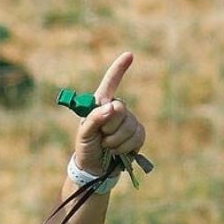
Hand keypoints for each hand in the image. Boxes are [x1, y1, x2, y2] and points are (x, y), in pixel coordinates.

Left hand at [74, 52, 146, 175]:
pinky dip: (127, 146)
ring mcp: (128, 121)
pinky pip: (138, 136)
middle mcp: (116, 109)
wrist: (95, 168)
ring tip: (107, 146)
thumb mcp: (84, 134)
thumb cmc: (86, 148)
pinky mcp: (137, 134)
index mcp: (100, 105)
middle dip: (109, 127)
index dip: (119, 69)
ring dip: (116, 141)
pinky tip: (119, 150)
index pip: (110, 83)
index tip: (129, 55)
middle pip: (120, 110)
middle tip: (101, 137)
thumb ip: (94, 119)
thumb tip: (112, 107)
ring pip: (130, 126)